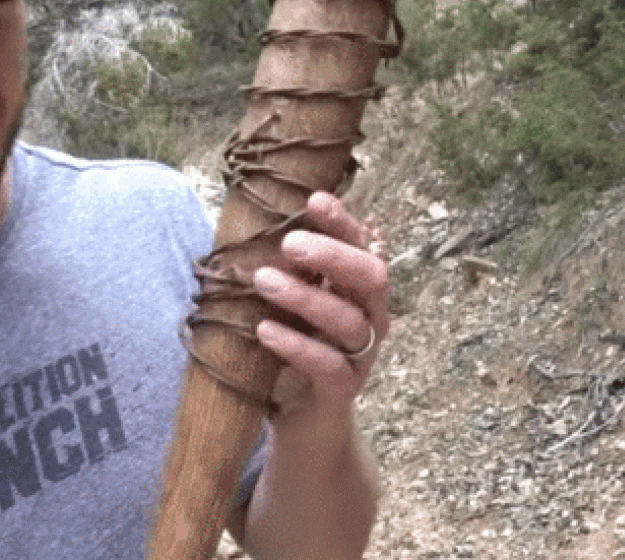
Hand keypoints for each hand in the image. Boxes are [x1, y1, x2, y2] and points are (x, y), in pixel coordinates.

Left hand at [251, 191, 389, 454]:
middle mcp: (370, 318)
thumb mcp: (289, 305)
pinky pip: (330, 366)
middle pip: (371, 277)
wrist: (302, 425)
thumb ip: (286, 272)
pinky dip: (298, 345)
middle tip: (290, 243)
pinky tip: (266, 330)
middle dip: (333, 255)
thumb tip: (253, 230)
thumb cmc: (292, 351)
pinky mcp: (344, 391)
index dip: (342, 222)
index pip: (362, 246)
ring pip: (349, 320)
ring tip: (263, 280)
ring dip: (306, 296)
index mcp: (359, 290)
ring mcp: (362, 356)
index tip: (313, 199)